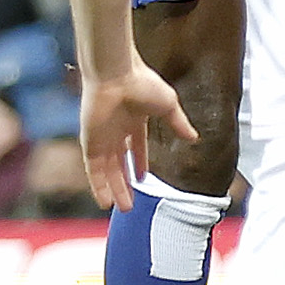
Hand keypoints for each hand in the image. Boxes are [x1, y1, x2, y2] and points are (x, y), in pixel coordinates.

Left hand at [79, 63, 195, 206]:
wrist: (116, 76)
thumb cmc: (142, 83)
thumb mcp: (169, 106)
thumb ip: (179, 124)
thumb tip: (194, 138)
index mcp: (134, 120)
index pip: (136, 146)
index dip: (139, 161)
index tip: (142, 177)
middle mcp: (116, 131)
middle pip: (119, 164)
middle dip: (125, 184)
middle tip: (130, 203)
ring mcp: (102, 138)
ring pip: (107, 171)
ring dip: (114, 189)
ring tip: (122, 208)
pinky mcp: (90, 143)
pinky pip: (93, 170)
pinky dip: (99, 186)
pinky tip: (104, 201)